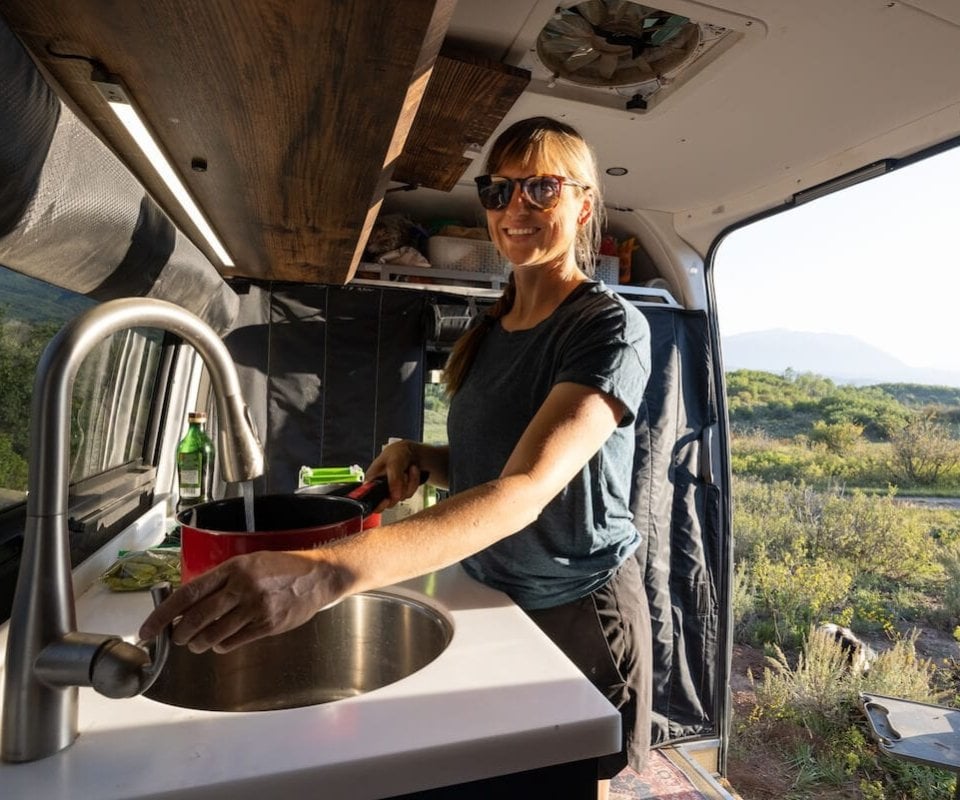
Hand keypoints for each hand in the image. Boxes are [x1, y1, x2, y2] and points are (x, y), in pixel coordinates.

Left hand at [138, 550, 349, 653]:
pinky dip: (221, 645)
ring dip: (199, 643)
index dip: (163, 615)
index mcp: (233, 569)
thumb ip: (220, 582)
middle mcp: (242, 588)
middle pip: (196, 618)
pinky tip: (222, 641)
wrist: (317, 576)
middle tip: (177, 638)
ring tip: (198, 642)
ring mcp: (256, 608)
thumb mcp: (248, 564)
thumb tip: (187, 604)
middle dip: (180, 634)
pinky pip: (233, 642)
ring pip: (213, 635)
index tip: (148, 629)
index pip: (187, 594)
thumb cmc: (280, 568)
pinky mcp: (268, 625)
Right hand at [365, 440, 423, 509]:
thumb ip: (394, 478)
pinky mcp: (401, 492)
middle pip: (389, 501)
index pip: (368, 500)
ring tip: (409, 468)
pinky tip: (413, 471)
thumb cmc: (397, 453)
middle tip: (404, 474)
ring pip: (402, 497)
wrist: (411, 452)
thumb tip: (395, 496)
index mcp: (371, 480)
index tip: (387, 500)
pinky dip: (414, 482)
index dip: (378, 504)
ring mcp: (391, 491)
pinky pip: (410, 494)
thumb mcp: (394, 460)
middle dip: (401, 488)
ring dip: (410, 482)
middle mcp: (379, 488)